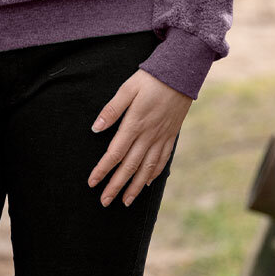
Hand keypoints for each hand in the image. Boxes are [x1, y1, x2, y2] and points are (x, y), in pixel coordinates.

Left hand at [87, 69, 191, 206]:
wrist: (182, 73)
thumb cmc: (151, 79)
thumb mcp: (127, 89)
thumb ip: (112, 110)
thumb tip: (96, 128)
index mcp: (135, 124)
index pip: (115, 153)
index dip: (103, 170)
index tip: (92, 183)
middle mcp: (148, 135)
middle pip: (129, 166)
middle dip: (116, 186)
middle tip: (105, 202)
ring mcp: (162, 137)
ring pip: (147, 168)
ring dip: (135, 186)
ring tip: (125, 202)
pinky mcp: (171, 135)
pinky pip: (162, 159)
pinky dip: (154, 174)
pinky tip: (147, 183)